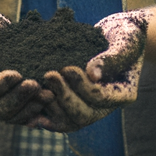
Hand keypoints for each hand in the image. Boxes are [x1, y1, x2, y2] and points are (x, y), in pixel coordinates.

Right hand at [0, 9, 52, 124]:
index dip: (0, 85)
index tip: (16, 75)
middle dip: (19, 98)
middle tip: (35, 85)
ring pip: (13, 116)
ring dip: (31, 107)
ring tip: (48, 94)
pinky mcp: (12, 108)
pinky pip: (24, 117)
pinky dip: (36, 114)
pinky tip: (50, 108)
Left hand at [36, 10, 151, 131]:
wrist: (119, 34)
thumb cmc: (126, 35)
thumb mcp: (125, 42)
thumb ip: (111, 58)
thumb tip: (93, 74)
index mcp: (123, 94)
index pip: (100, 98)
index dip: (82, 86)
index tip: (67, 68)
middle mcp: (106, 107)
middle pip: (83, 115)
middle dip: (64, 96)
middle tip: (49, 75)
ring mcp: (90, 107)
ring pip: (69, 121)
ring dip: (51, 107)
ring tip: (37, 89)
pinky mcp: (75, 101)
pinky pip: (59, 117)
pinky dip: (45, 115)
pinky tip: (29, 111)